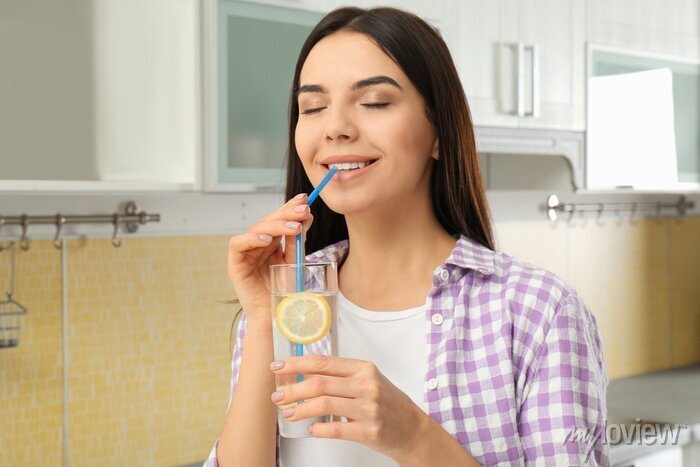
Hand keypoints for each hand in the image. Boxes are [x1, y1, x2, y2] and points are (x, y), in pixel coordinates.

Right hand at [227, 193, 313, 325]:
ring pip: (257, 229)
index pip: (279, 219)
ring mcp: (245, 253)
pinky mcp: (235, 264)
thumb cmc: (285, 292)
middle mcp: (257, 244)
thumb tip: (307, 215)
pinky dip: (253, 239)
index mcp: (271, 242)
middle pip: (269, 221)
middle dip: (286, 213)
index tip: (305, 199)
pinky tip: (269, 240)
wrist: (275, 317)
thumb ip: (298, 240)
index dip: (290, 207)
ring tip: (295, 227)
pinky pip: (239, 244)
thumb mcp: (295, 261)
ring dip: (276, 226)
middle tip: (303, 210)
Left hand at [270, 354, 426, 460]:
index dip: (297, 364)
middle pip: (319, 383)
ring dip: (300, 409)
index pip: (323, 362)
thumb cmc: (386, 402)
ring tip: (288, 413)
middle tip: (277, 396)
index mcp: (363, 369)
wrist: (411, 428)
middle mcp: (367, 385)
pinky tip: (311, 429)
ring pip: (324, 404)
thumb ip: (341, 376)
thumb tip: (304, 374)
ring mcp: (369, 408)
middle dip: (292, 390)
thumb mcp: (368, 380)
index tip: (278, 367)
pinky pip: (337, 429)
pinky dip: (319, 429)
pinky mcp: (370, 431)